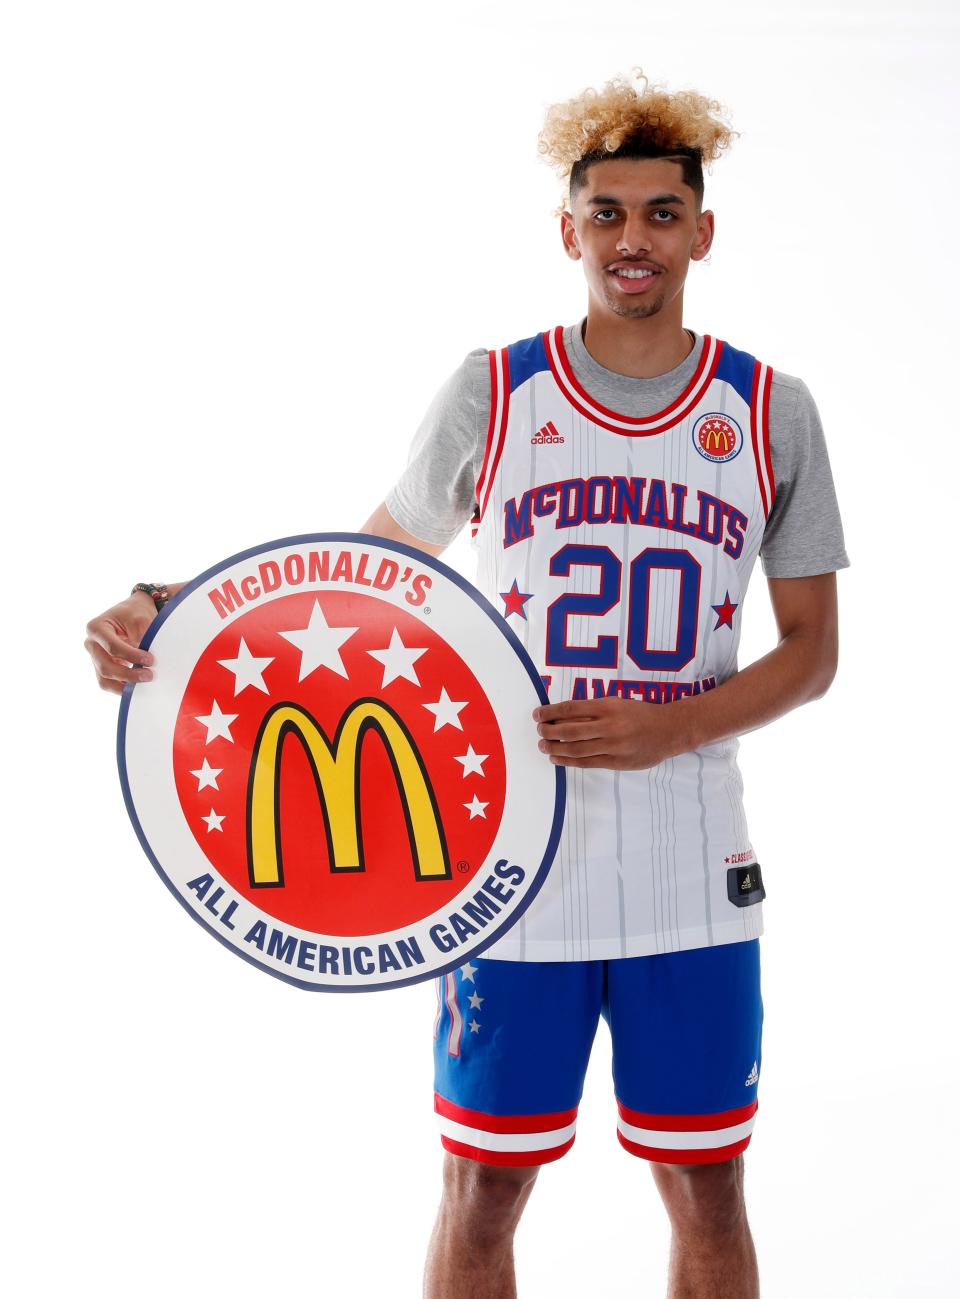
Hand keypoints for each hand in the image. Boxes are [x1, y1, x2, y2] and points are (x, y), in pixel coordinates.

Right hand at [84, 593, 156, 694]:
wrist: (133, 612)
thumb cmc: (134, 612)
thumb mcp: (140, 619)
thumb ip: (141, 638)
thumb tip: (146, 662)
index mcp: (96, 628)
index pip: (112, 647)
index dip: (131, 656)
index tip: (150, 660)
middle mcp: (92, 644)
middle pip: (105, 667)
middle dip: (128, 674)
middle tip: (149, 675)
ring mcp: (95, 657)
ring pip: (104, 679)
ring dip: (124, 685)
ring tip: (143, 684)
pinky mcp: (103, 667)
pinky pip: (108, 683)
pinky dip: (122, 688)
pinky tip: (137, 688)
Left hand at [533, 696, 691, 770]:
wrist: (670, 730)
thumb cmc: (641, 714)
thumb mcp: (618, 703)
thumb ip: (593, 710)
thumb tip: (562, 716)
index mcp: (609, 706)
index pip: (571, 709)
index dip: (550, 712)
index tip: (537, 715)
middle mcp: (610, 725)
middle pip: (569, 730)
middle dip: (549, 731)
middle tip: (539, 731)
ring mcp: (614, 745)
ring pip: (576, 748)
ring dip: (554, 748)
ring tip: (543, 746)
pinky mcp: (617, 762)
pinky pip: (587, 762)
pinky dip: (568, 761)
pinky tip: (557, 759)